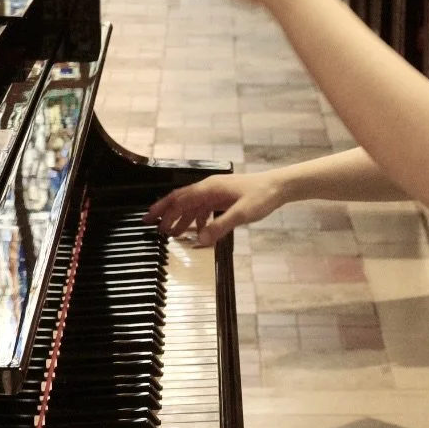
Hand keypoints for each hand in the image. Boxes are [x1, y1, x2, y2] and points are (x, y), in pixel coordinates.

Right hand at [146, 169, 287, 246]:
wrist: (279, 187)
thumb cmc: (262, 196)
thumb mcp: (241, 214)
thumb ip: (220, 227)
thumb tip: (200, 240)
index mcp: (209, 188)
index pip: (179, 199)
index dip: (163, 210)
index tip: (149, 219)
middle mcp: (209, 188)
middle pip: (181, 200)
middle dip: (166, 213)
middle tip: (153, 226)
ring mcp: (216, 193)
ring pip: (192, 206)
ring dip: (182, 219)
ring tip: (172, 234)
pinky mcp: (224, 198)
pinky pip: (204, 209)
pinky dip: (198, 220)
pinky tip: (199, 231)